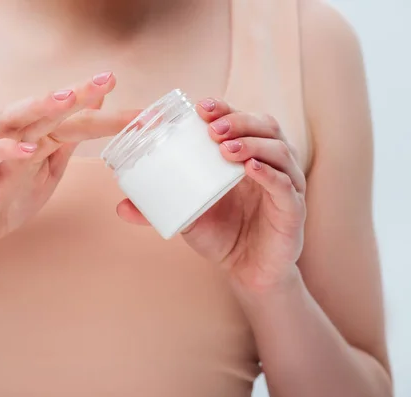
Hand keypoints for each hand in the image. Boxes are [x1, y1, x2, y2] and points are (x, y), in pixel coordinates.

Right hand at [0, 72, 139, 263]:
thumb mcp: (48, 169)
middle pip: (48, 110)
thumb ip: (67, 140)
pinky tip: (28, 148)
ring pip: (13, 119)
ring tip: (66, 97)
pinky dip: (5, 150)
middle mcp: (19, 139)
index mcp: (40, 139)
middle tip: (107, 79)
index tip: (143, 114)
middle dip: (78, 94)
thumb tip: (95, 112)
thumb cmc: (8, 197)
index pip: (76, 121)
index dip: (108, 117)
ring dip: (39, 107)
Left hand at [118, 98, 306, 291]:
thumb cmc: (222, 235)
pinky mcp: (293, 211)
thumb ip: (158, 208)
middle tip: (212, 129)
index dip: (225, 109)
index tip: (200, 107)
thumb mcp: (188, 216)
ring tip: (225, 149)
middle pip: (266, 127)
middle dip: (239, 121)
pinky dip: (270, 175)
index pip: (243, 121)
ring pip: (279, 151)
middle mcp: (271, 164)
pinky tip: (250, 169)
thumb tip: (121, 206)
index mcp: (247, 157)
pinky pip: (287, 187)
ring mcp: (287, 186)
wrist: (247, 272)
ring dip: (252, 144)